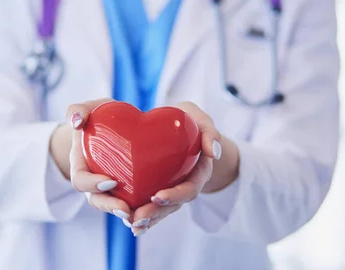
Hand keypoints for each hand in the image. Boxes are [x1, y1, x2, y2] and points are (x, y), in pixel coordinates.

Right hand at [65, 99, 134, 221]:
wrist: (113, 128)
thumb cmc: (99, 118)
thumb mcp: (89, 109)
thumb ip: (78, 110)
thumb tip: (77, 121)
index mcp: (81, 166)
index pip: (80, 181)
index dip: (92, 184)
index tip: (110, 181)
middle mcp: (94, 183)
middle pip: (97, 201)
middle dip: (110, 206)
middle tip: (125, 208)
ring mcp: (111, 190)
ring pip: (116, 208)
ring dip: (128, 215)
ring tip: (141, 217)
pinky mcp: (129, 192)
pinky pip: (134, 206)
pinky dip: (142, 213)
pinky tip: (155, 214)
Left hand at [128, 102, 238, 235]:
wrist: (180, 128)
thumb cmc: (189, 121)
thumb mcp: (200, 119)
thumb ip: (209, 131)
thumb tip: (213, 153)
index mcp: (198, 171)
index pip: (189, 188)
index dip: (175, 195)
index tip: (158, 197)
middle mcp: (185, 185)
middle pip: (173, 205)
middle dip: (156, 213)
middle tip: (138, 217)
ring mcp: (172, 190)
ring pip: (161, 210)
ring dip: (147, 219)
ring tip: (132, 224)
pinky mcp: (158, 190)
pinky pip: (152, 207)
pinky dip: (143, 218)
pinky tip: (130, 226)